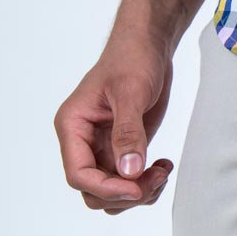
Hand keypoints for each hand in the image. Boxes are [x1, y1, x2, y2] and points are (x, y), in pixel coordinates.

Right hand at [53, 24, 175, 212]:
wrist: (150, 42)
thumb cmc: (133, 56)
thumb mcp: (131, 91)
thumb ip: (128, 132)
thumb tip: (129, 172)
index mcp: (73, 126)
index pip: (79, 174)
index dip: (106, 187)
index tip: (136, 188)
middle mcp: (83, 141)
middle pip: (94, 190)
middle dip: (125, 192)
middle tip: (156, 178)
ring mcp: (103, 146)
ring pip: (112, 191)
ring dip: (138, 191)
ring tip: (162, 171)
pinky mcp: (122, 147)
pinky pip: (128, 180)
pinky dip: (146, 182)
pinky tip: (163, 166)